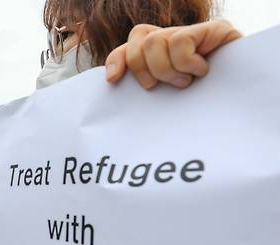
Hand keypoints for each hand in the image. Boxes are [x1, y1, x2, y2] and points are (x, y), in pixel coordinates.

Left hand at [105, 20, 242, 88]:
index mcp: (158, 56)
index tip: (113, 80)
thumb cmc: (200, 105)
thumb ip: (146, 86)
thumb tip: (113, 82)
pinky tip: (200, 70)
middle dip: (144, 69)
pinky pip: (180, 40)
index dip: (117, 60)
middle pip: (138, 41)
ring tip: (185, 82)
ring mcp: (192, 33)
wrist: (240, 101)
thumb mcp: (166, 99)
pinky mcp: (213, 30)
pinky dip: (185, 62)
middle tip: (163, 86)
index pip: (127, 48)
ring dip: (166, 69)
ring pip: (154, 41)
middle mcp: (172, 40)